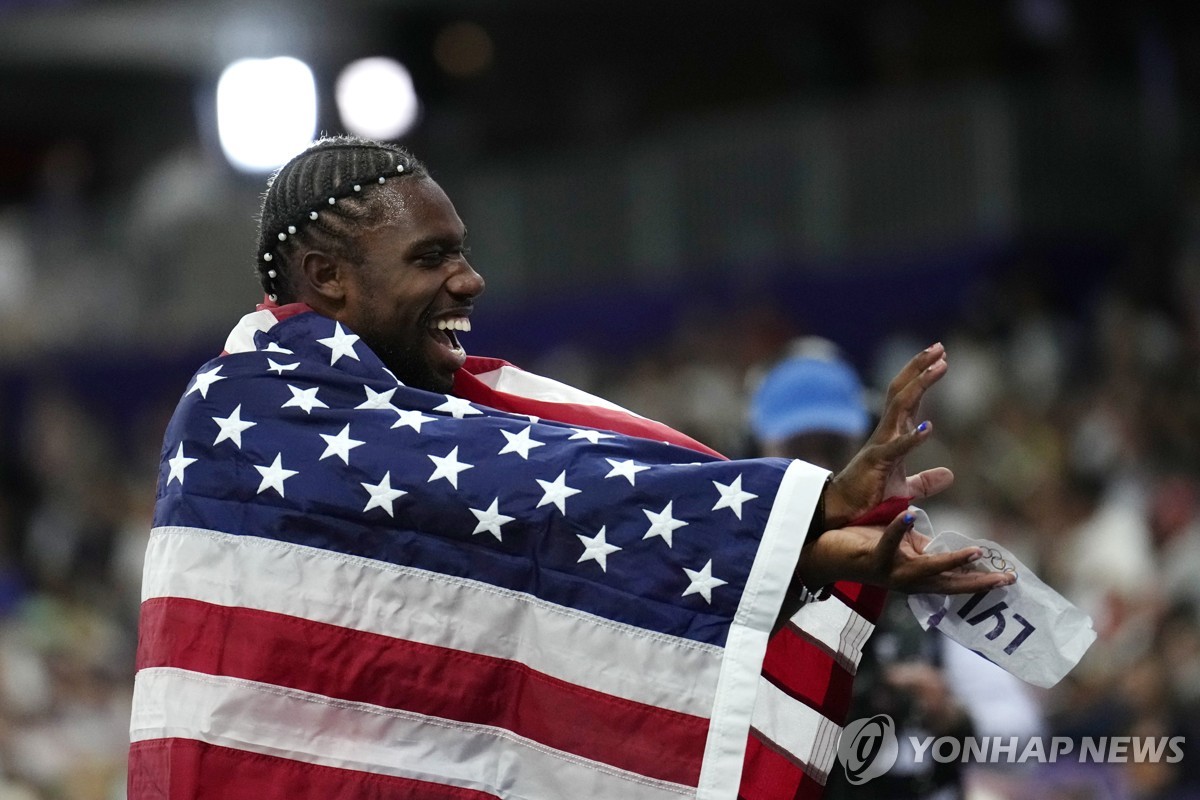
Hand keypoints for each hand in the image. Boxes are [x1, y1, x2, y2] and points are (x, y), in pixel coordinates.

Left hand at [797, 509, 1016, 593]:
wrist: (824, 553)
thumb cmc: (864, 546)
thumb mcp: (903, 547)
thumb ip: (926, 547)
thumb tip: (953, 545)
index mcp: (917, 575)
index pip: (955, 581)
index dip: (982, 580)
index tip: (1010, 578)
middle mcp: (907, 580)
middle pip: (949, 585)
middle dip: (978, 582)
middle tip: (1006, 579)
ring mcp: (889, 573)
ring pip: (925, 571)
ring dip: (950, 562)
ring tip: (976, 552)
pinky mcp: (869, 561)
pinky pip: (887, 548)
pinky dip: (898, 532)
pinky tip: (910, 514)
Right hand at [823, 343, 951, 526]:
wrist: (843, 513)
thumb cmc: (870, 498)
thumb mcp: (904, 489)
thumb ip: (925, 482)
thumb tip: (948, 475)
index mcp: (892, 435)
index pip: (908, 398)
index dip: (922, 376)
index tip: (940, 358)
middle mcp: (886, 432)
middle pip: (902, 391)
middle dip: (919, 367)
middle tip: (938, 347)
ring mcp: (880, 444)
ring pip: (900, 406)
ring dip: (921, 383)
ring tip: (940, 365)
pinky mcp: (877, 462)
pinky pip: (898, 446)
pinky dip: (914, 436)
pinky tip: (929, 426)